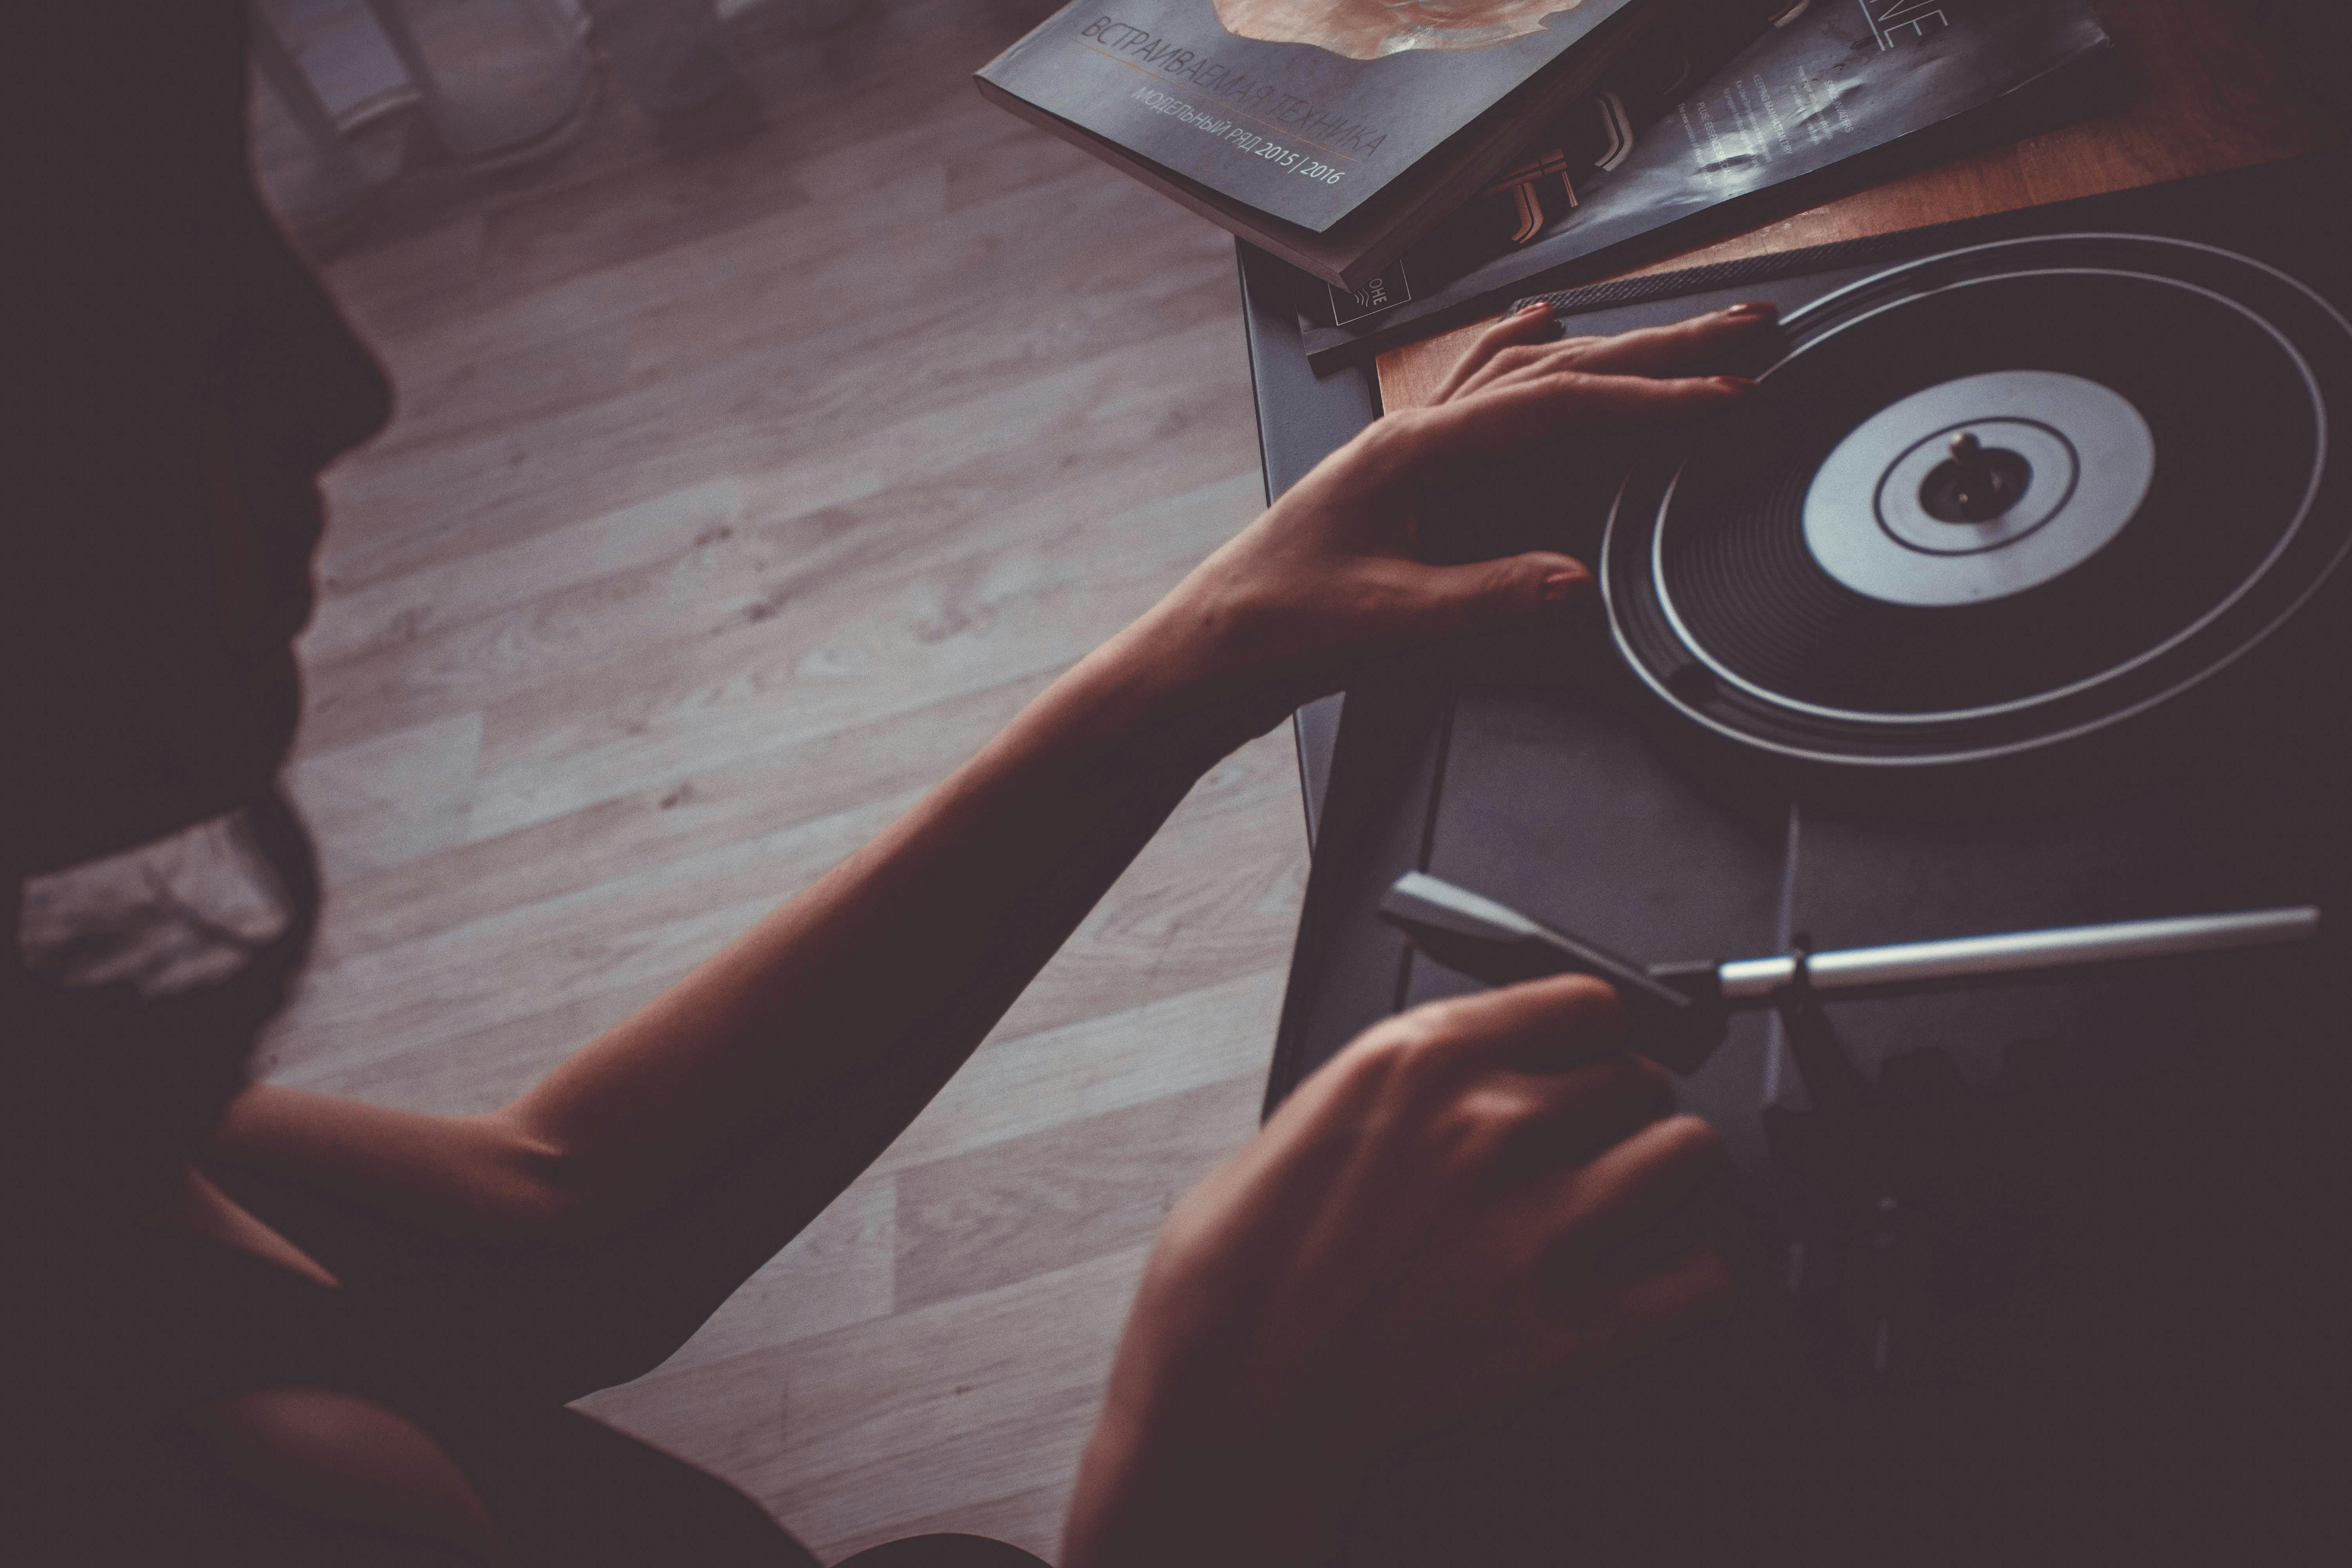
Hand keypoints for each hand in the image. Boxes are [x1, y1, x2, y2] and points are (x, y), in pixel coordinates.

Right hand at [1063, 975, 1733, 1567]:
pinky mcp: (1570, 1326)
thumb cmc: (1243, 1267)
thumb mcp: (1314, 1114)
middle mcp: (1493, 1122)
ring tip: (1644, 1202)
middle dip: (1625, 1110)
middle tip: (1598, 1146)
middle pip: (1641, 1075)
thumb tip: (1471, 1078)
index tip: (1588, 1057)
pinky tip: (1663, 1283)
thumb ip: (1411, 1083)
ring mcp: (1539, 1224)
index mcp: (1425, 1056)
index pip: (1584, 1000)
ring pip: (1689, 1154)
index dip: (1593, 1034)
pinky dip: (1698, 1280)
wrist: (1231, 1392)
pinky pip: (1705, 1276)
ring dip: (1672, 1177)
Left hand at [1123, 301, 1776, 731]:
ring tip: (1679, 330)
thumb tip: (1568, 581)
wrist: (1205, 654)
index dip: (1654, 401)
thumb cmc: (1274, 630)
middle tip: (1746, 327)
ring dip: (1610, 349)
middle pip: (1557, 368)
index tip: (1727, 396)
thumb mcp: (1388, 624)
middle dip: (1661, 349)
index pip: (1560, 406)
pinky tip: (1540, 331)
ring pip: (1526, 372)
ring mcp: (1406, 447)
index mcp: (1414, 451)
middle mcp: (1412, 433)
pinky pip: (1477, 393)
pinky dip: (1525, 359)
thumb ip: (1483, 599)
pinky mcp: (1402, 475)